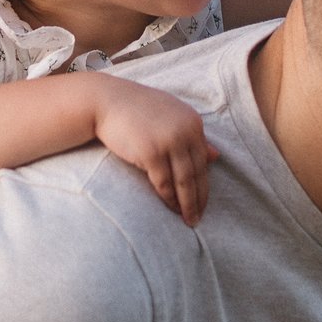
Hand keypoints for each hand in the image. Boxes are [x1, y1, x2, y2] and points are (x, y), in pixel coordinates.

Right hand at [90, 76, 216, 224]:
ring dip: (187, 203)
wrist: (105, 102)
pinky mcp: (151, 152)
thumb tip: (215, 156)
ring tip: (188, 219)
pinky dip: (168, 198)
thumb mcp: (171, 117)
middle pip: (197, 172)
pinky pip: (164, 182)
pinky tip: (171, 207)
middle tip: (198, 218)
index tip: (203, 201)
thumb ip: (192, 135)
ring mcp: (169, 142)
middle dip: (199, 198)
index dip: (204, 183)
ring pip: (184, 181)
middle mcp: (185, 131)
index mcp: (193, 122)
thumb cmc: (136, 110)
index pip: (203, 160)